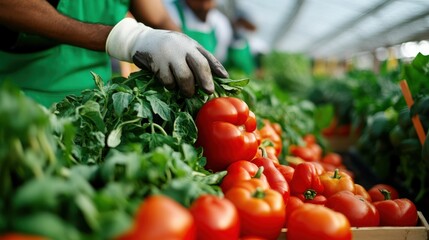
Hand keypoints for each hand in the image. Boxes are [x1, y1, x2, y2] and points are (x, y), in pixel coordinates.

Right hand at [106, 18, 227, 96]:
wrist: (142, 40)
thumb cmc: (169, 49)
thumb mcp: (186, 49)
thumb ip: (202, 60)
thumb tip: (224, 77)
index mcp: (191, 45)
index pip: (207, 58)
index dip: (217, 69)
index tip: (224, 79)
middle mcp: (182, 48)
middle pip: (199, 65)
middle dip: (205, 80)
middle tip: (208, 91)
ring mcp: (169, 55)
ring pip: (184, 77)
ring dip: (187, 88)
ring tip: (188, 93)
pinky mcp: (157, 63)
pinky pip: (168, 81)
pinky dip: (171, 86)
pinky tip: (170, 84)